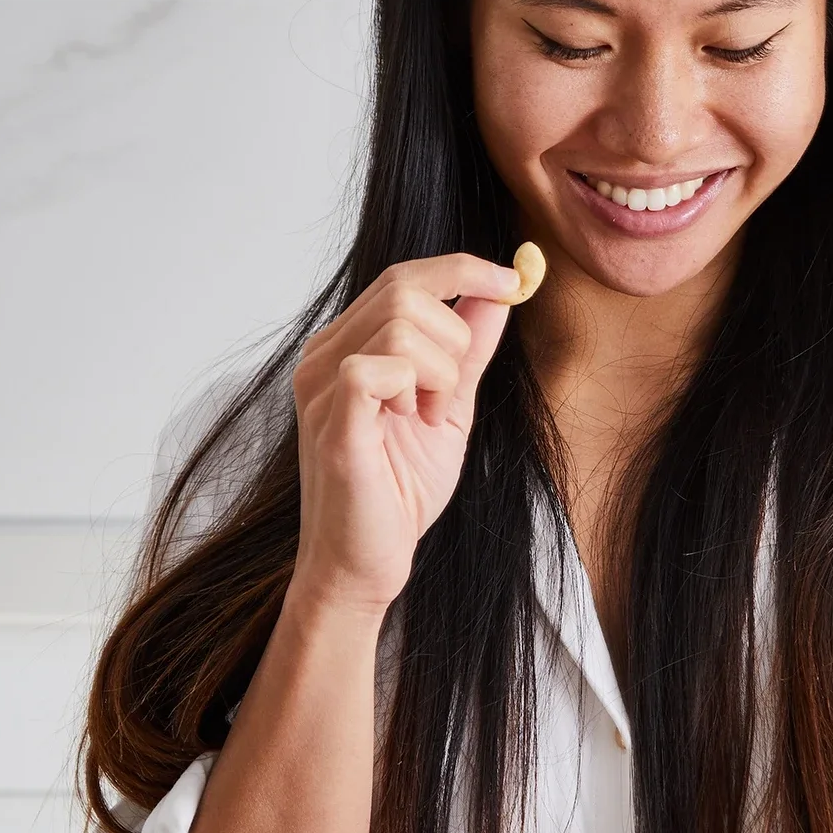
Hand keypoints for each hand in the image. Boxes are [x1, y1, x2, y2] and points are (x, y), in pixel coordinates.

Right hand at [286, 253, 520, 615]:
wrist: (366, 563)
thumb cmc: (398, 492)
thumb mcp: (449, 408)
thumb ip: (469, 352)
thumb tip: (499, 294)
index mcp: (347, 346)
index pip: (403, 276)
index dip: (461, 269)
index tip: (511, 279)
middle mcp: (323, 355)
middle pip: (405, 289)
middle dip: (454, 337)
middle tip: (447, 395)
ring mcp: (321, 385)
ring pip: (401, 324)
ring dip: (439, 371)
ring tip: (427, 417)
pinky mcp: (333, 419)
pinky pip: (379, 366)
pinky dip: (415, 389)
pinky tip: (411, 422)